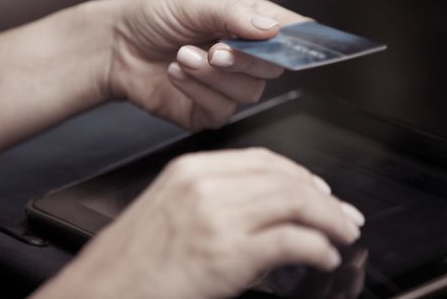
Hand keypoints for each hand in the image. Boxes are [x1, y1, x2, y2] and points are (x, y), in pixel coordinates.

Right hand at [33, 148, 363, 298]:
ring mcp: (217, 217)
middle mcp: (205, 185)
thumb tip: (265, 207)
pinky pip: (290, 241)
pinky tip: (323, 256)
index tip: (320, 190)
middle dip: (324, 199)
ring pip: (294, 203)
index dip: (301, 175)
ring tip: (342, 235)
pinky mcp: (227, 254)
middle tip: (344, 216)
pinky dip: (317, 248)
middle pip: (285, 179)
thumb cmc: (133, 262)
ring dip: (329, 221)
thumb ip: (217, 199)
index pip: (263, 160)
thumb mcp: (172, 212)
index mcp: (191, 171)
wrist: (102, 293)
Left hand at [91, 0, 309, 130]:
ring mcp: (225, 87)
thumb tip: (273, 28)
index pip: (287, 33)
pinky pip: (221, 110)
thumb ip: (235, 16)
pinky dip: (198, 91)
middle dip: (245, 59)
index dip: (301, 38)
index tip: (302, 39)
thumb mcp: (194, 5)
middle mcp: (241, 59)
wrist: (114, 45)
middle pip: (272, 68)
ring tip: (183, 55)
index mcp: (245, 27)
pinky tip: (176, 73)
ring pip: (247, 92)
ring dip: (213, 75)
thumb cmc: (152, 17)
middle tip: (217, 49)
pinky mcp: (206, 112)